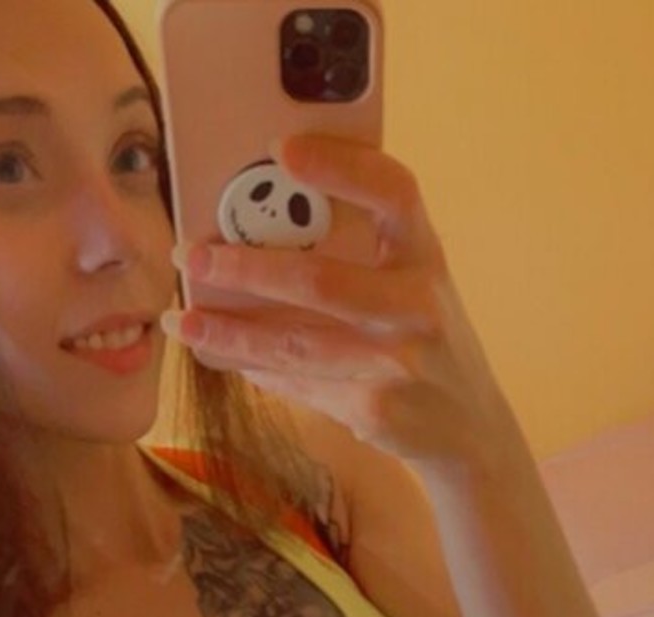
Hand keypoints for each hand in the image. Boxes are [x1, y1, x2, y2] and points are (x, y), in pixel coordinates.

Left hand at [164, 136, 514, 470]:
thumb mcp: (410, 286)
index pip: (394, 193)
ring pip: (298, 343)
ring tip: (182, 320)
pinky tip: (219, 353)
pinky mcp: (378, 409)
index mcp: (426, 256)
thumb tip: (260, 224)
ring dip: (231, 332)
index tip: (283, 149)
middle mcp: (419, 306)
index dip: (343, 166)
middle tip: (191, 254)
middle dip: (246, 267)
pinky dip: (254, 367)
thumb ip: (361, 254)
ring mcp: (401, 363)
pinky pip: (301, 382)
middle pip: (322, 280)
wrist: (471, 429)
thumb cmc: (425, 340)